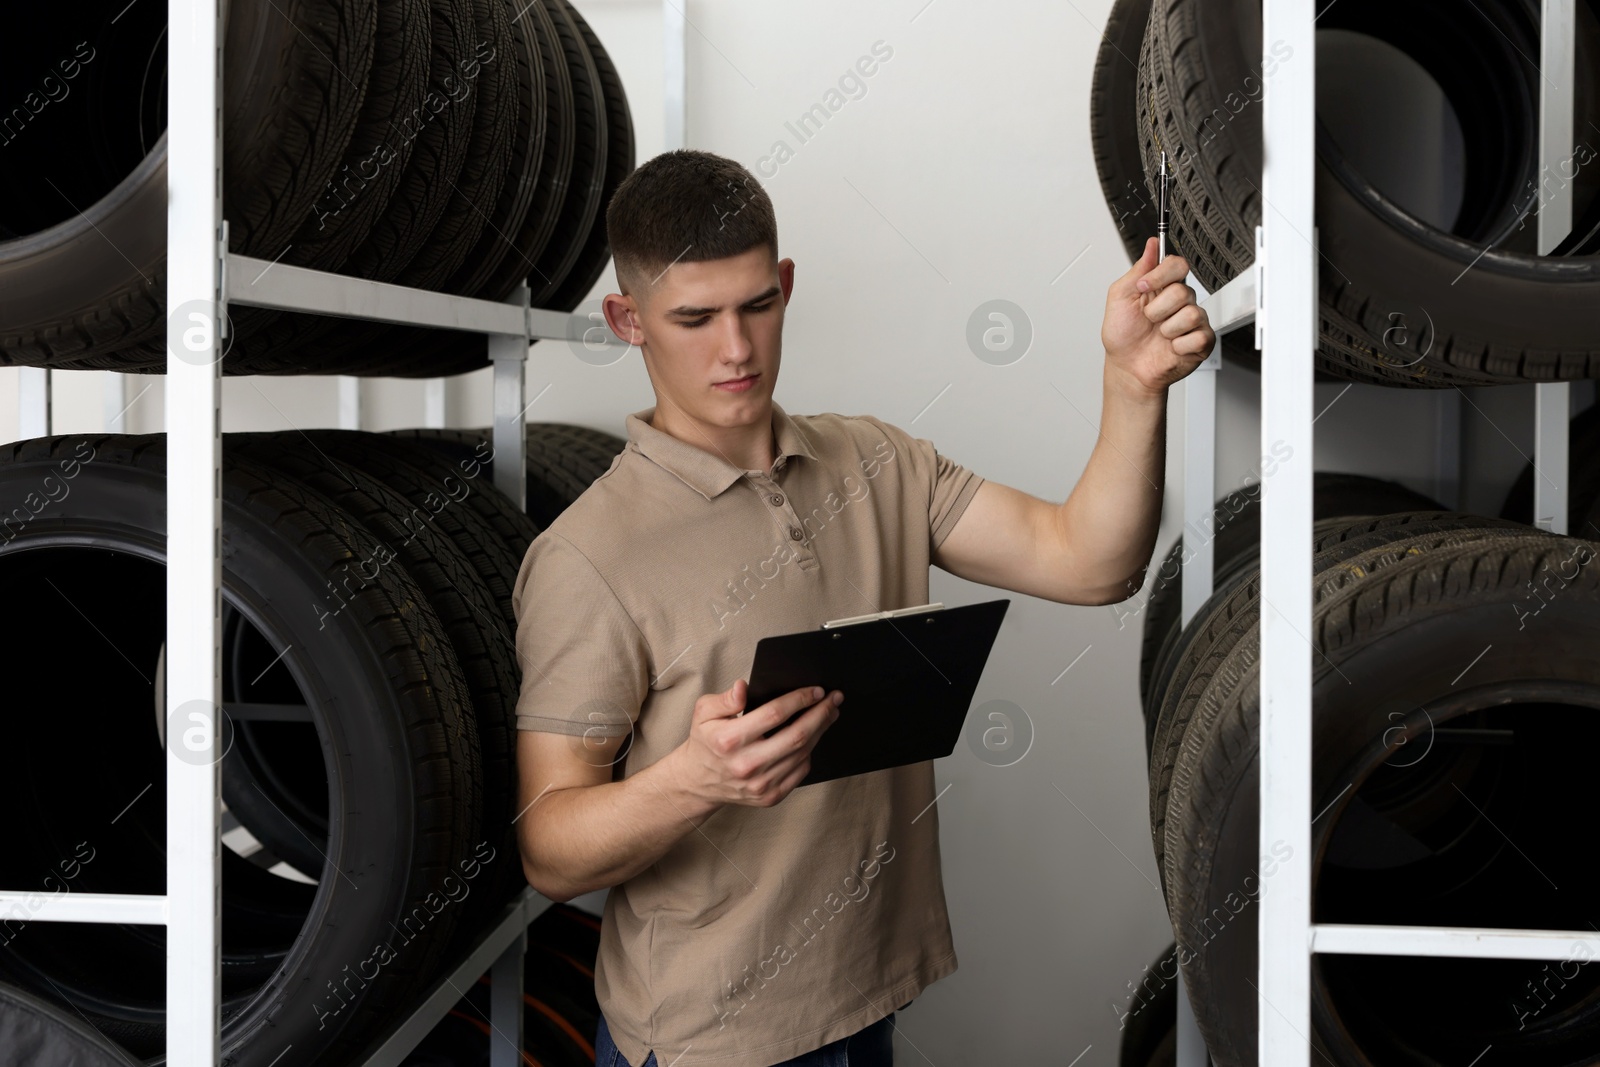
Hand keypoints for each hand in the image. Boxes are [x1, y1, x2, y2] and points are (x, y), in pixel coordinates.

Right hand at [670, 679, 842, 807]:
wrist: (698, 782)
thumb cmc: (705, 742)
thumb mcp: (703, 713)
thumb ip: (724, 699)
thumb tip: (743, 687)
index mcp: (729, 740)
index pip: (774, 714)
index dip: (799, 699)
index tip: (816, 690)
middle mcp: (746, 764)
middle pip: (797, 735)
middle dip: (821, 714)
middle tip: (834, 699)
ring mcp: (760, 784)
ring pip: (802, 753)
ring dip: (821, 731)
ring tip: (829, 714)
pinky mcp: (770, 796)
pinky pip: (800, 771)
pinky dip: (810, 752)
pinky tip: (813, 737)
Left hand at [1100, 236, 1215, 396]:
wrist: (1127, 367)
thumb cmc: (1123, 336)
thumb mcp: (1120, 298)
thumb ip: (1138, 270)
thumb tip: (1152, 245)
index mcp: (1162, 287)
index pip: (1177, 264)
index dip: (1161, 274)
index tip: (1143, 287)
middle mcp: (1180, 301)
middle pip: (1182, 291)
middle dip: (1157, 309)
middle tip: (1149, 320)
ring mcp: (1193, 321)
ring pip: (1190, 314)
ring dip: (1167, 329)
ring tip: (1160, 335)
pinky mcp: (1201, 341)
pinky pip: (1197, 336)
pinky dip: (1178, 345)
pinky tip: (1171, 347)